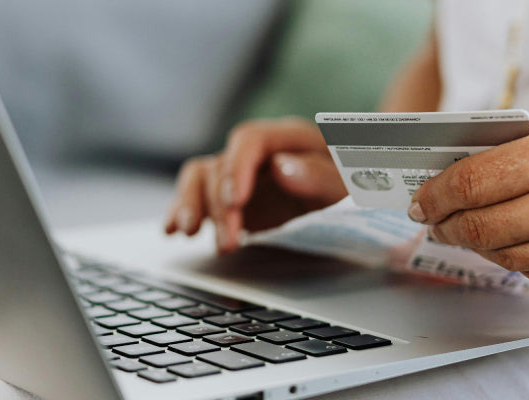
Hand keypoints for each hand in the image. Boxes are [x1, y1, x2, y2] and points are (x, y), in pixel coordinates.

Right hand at [164, 117, 347, 252]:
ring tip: (188, 233)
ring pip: (200, 178)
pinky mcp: (229, 197)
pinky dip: (181, 211)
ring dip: (191, 205)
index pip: (250, 140)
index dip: (237, 167)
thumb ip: (321, 175)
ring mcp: (240, 174)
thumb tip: (282, 168)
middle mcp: (258, 152)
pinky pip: (197, 196)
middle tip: (229, 242)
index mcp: (288, 138)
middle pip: (221, 165)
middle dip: (219, 205)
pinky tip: (172, 230)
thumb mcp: (351, 183)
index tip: (234, 200)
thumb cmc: (356, 184)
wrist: (357, 195)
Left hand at [409, 107, 528, 296]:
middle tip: (434, 218)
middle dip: (446, 223)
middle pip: (478, 227)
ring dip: (479, 243)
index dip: (436, 193)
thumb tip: (478, 166)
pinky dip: (519, 258)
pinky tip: (519, 241)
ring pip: (504, 256)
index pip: (473, 183)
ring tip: (470, 228)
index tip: (422, 197)